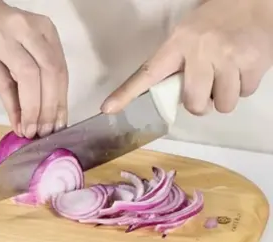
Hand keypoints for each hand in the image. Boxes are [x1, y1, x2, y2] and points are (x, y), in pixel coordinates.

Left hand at [102, 0, 272, 115]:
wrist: (254, 1)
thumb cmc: (214, 23)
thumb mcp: (185, 36)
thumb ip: (172, 65)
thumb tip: (160, 97)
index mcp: (178, 44)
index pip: (148, 73)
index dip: (127, 94)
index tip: (108, 109)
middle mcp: (203, 51)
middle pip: (195, 103)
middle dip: (200, 103)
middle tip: (205, 86)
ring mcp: (230, 58)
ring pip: (223, 104)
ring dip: (224, 96)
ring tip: (225, 75)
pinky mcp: (255, 63)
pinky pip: (245, 93)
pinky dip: (244, 86)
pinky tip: (242, 67)